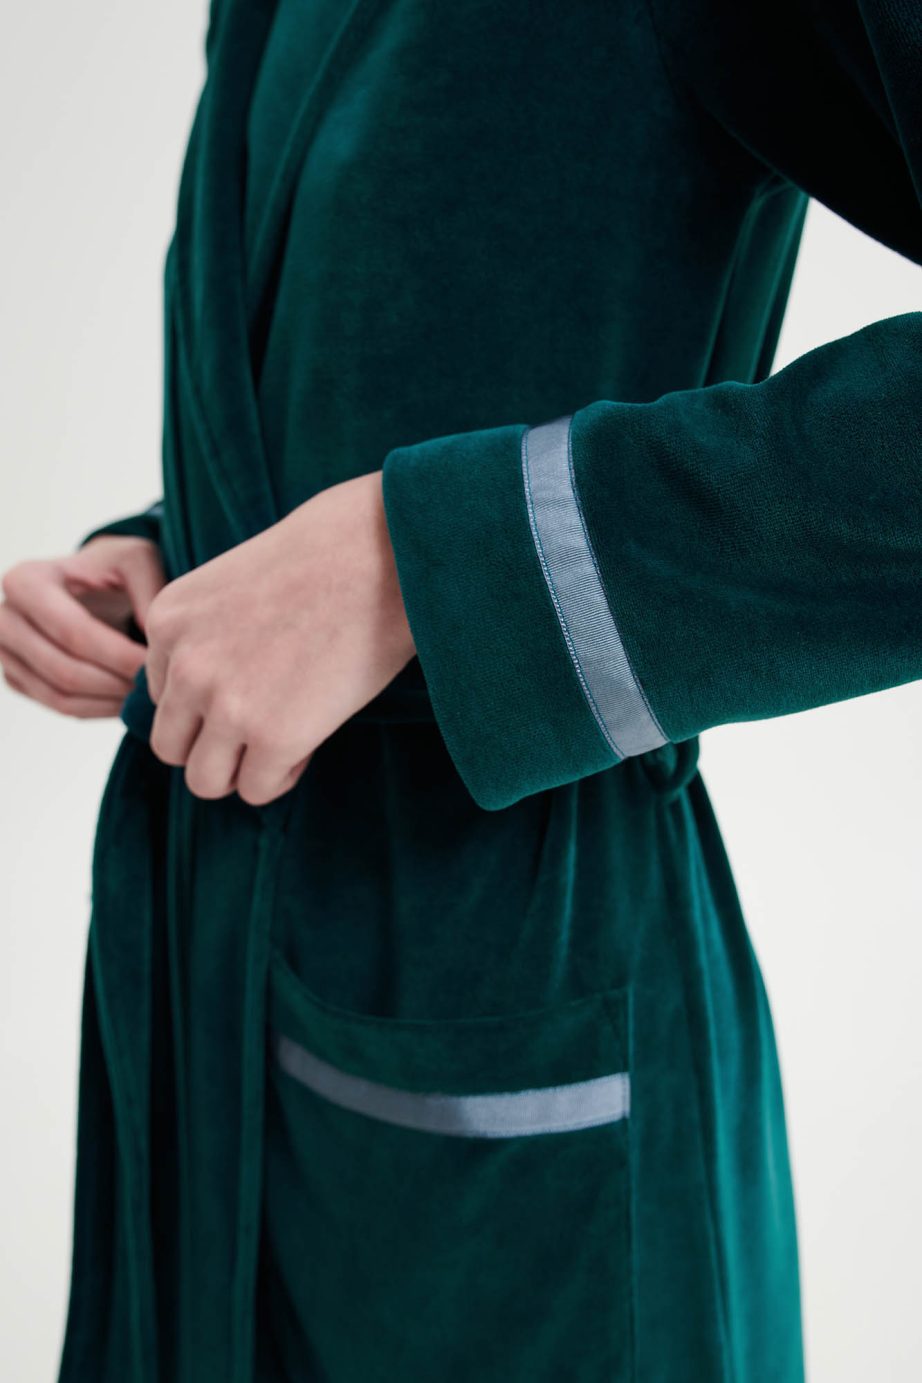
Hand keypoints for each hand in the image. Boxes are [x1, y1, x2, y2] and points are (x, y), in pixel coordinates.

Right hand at [1, 536, 165, 717]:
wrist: (89, 584)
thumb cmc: (112, 569)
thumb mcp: (137, 560)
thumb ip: (149, 592)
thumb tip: (151, 644)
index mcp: (26, 581)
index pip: (73, 632)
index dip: (118, 654)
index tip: (154, 663)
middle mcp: (4, 618)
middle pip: (64, 669)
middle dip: (115, 682)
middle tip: (153, 684)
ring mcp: (5, 652)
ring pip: (61, 695)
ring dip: (109, 700)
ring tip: (144, 691)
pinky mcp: (16, 678)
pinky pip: (60, 706)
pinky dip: (99, 708)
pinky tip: (127, 698)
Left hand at [144, 471, 415, 805]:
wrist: (382, 551)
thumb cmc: (328, 553)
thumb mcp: (236, 580)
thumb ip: (210, 632)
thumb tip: (219, 688)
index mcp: (168, 620)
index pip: (163, 694)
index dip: (208, 700)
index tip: (255, 684)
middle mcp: (185, 666)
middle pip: (170, 745)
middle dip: (212, 745)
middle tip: (261, 726)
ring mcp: (226, 705)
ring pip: (205, 779)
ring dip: (240, 769)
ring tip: (283, 741)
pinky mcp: (274, 737)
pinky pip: (257, 789)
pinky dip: (282, 774)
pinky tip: (310, 739)